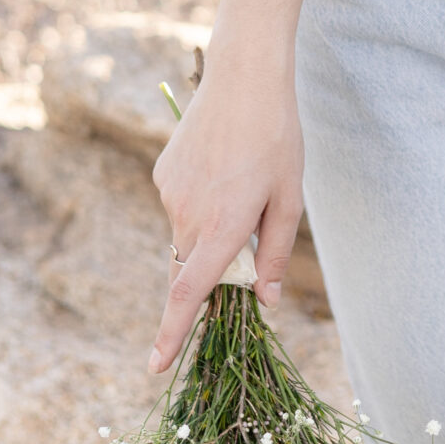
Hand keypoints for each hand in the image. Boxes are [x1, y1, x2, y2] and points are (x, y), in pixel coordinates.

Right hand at [148, 53, 304, 373]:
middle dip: (217, 266)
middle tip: (253, 220)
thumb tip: (264, 300)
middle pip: (194, 265)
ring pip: (188, 235)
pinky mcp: (162, 175)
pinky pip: (180, 207)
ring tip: (242, 179)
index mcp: (224, 226)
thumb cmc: (277, 137)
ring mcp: (170, 194)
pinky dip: (200, 203)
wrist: (244, 76)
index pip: (189, 293)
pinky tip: (221, 166)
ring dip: (211, 228)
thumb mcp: (289, 197)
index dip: (172, 334)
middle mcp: (189, 216)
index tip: (155, 367)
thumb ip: (275, 253)